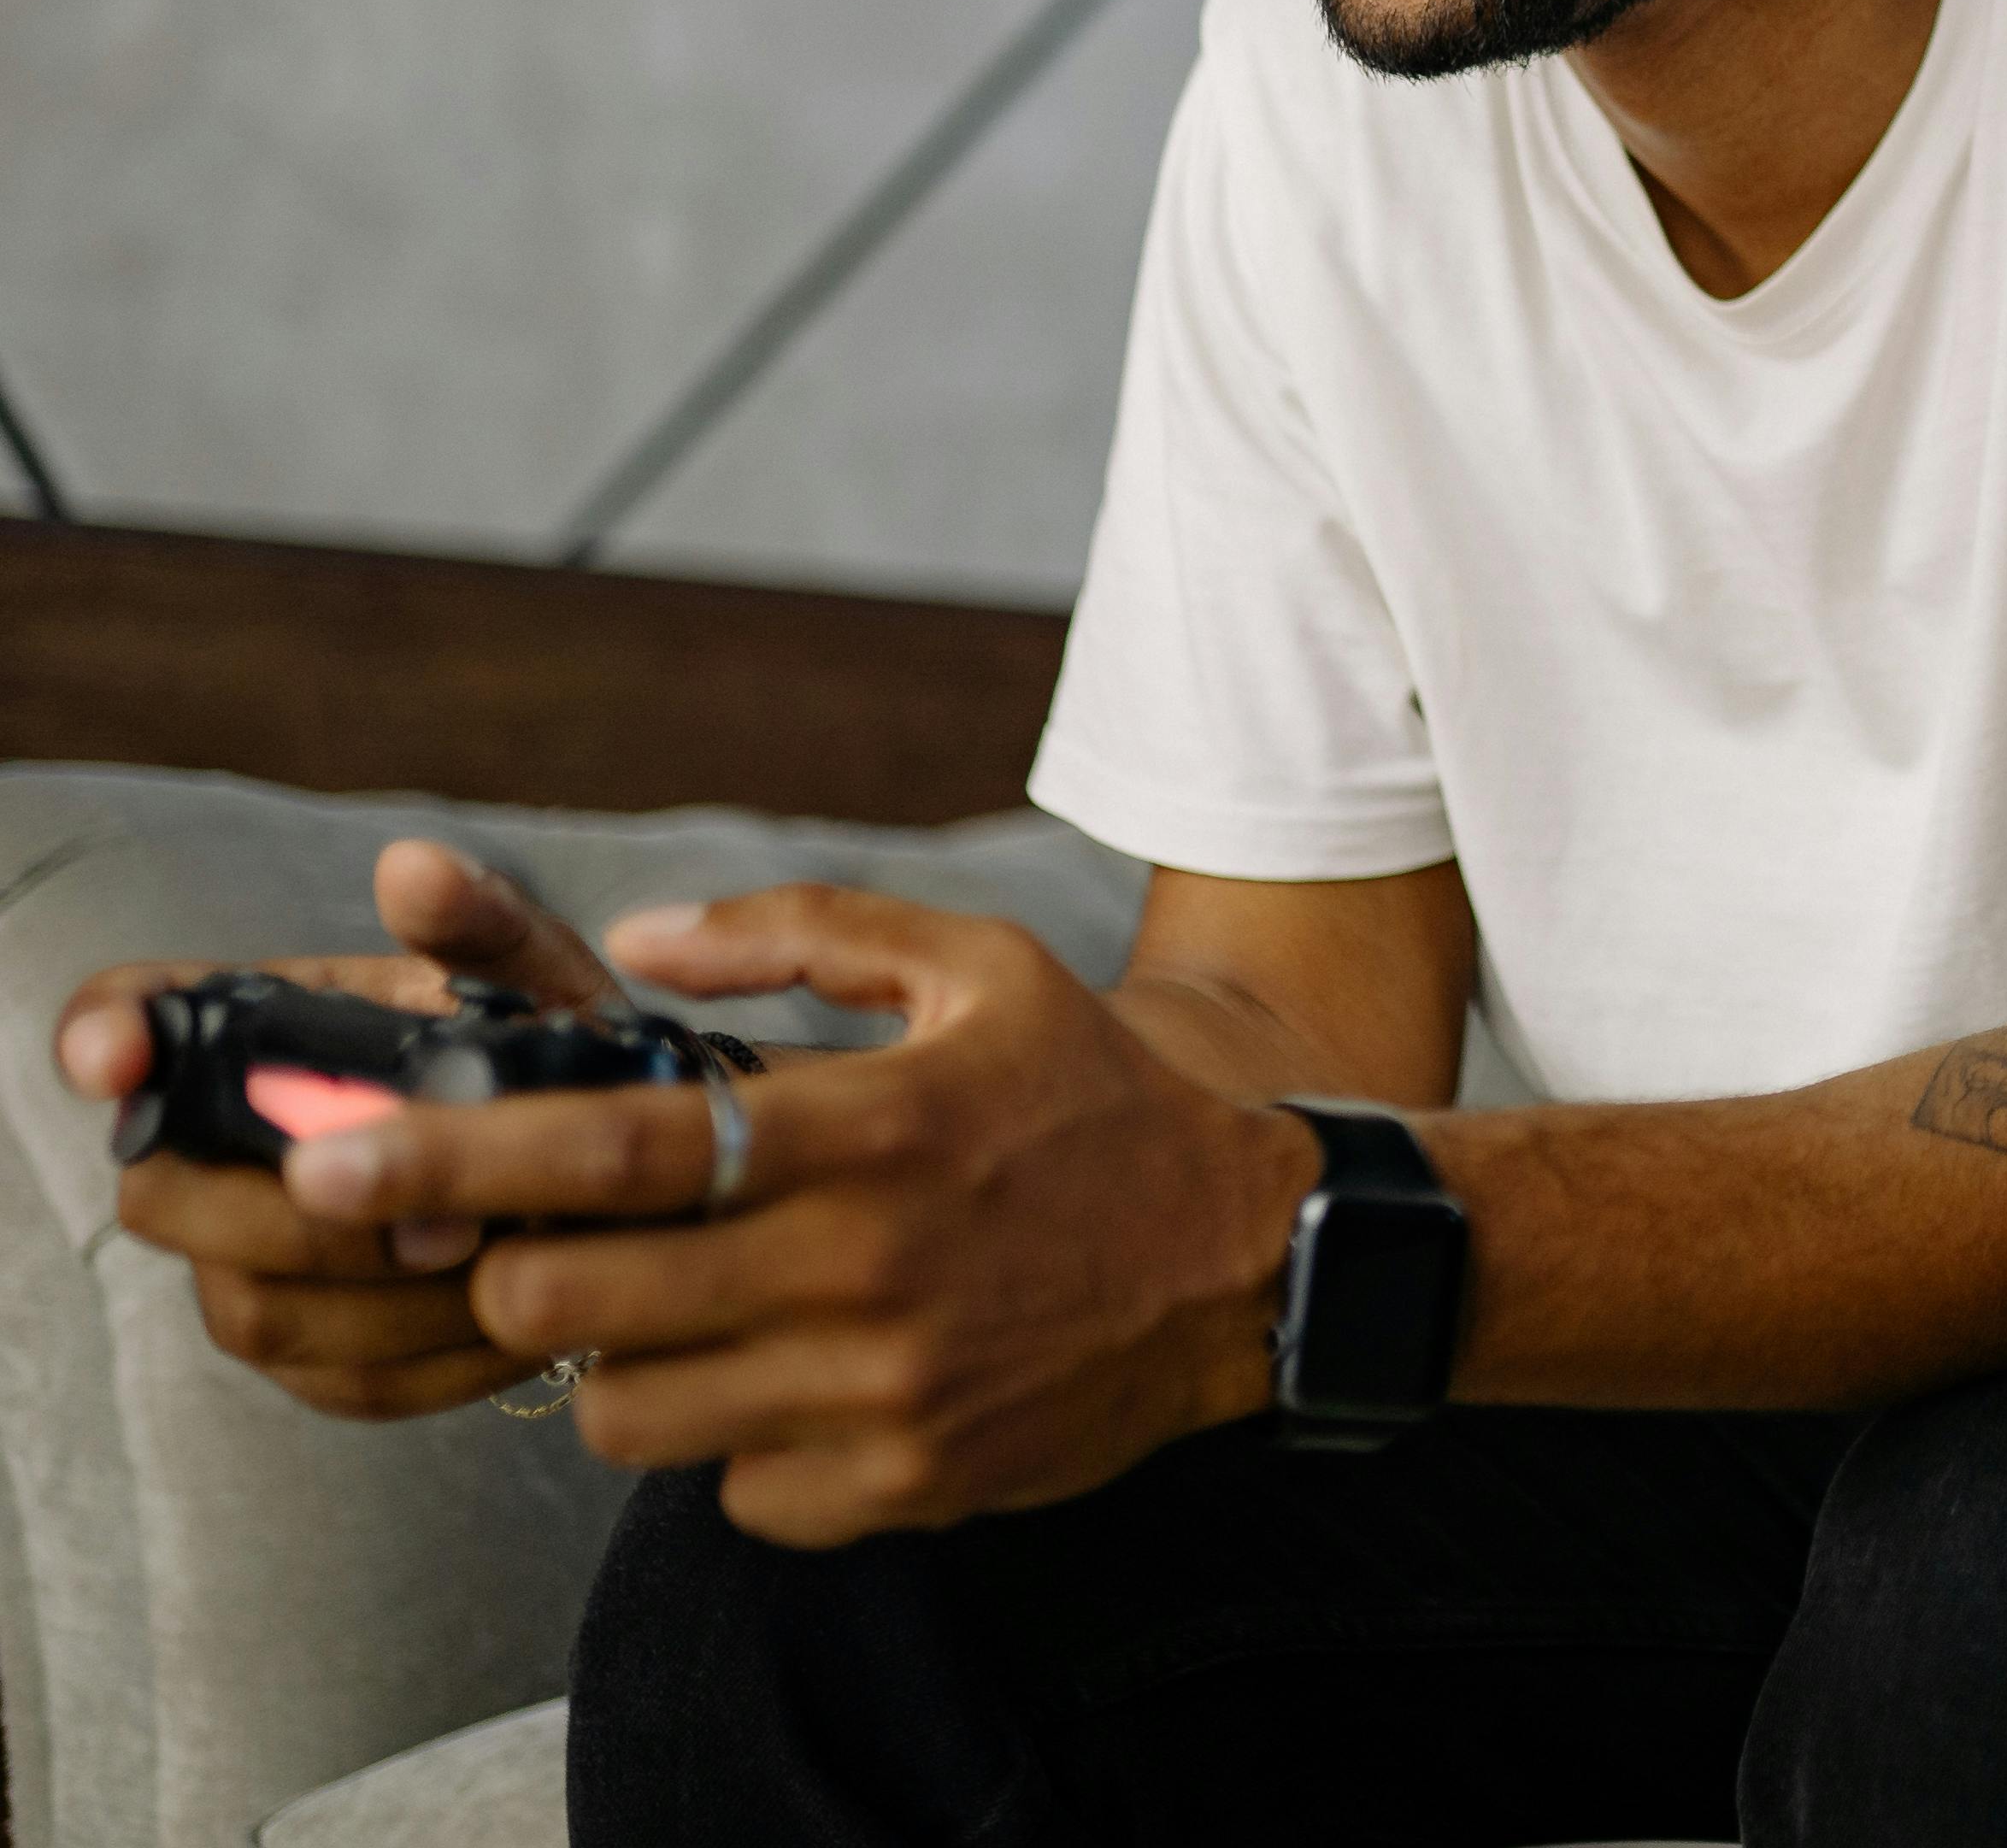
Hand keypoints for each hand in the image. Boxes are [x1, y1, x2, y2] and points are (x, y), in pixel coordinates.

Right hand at [53, 840, 634, 1417]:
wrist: (628, 1165)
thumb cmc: (553, 1051)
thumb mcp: (538, 978)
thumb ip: (481, 923)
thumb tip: (413, 870)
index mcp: (261, 1031)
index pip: (128, 1014)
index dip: (102, 1032)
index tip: (115, 1054)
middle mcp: (220, 1153)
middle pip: (171, 1199)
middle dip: (301, 1212)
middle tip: (438, 1213)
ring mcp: (252, 1265)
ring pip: (258, 1308)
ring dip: (386, 1292)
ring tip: (507, 1251)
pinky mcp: (319, 1358)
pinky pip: (344, 1377)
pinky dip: (438, 1352)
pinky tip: (521, 1314)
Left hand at [263, 883, 1321, 1546]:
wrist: (1249, 1264)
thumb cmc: (1091, 1104)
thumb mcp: (983, 969)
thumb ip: (807, 936)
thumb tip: (642, 935)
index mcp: (875, 1126)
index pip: (620, 1151)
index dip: (456, 1156)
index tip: (337, 1160)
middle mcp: (868, 1266)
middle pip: (577, 1300)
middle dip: (514, 1272)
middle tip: (540, 1241)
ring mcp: (883, 1393)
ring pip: (628, 1415)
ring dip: (624, 1362)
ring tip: (696, 1309)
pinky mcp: (903, 1488)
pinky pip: (729, 1491)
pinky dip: (734, 1442)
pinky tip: (800, 1377)